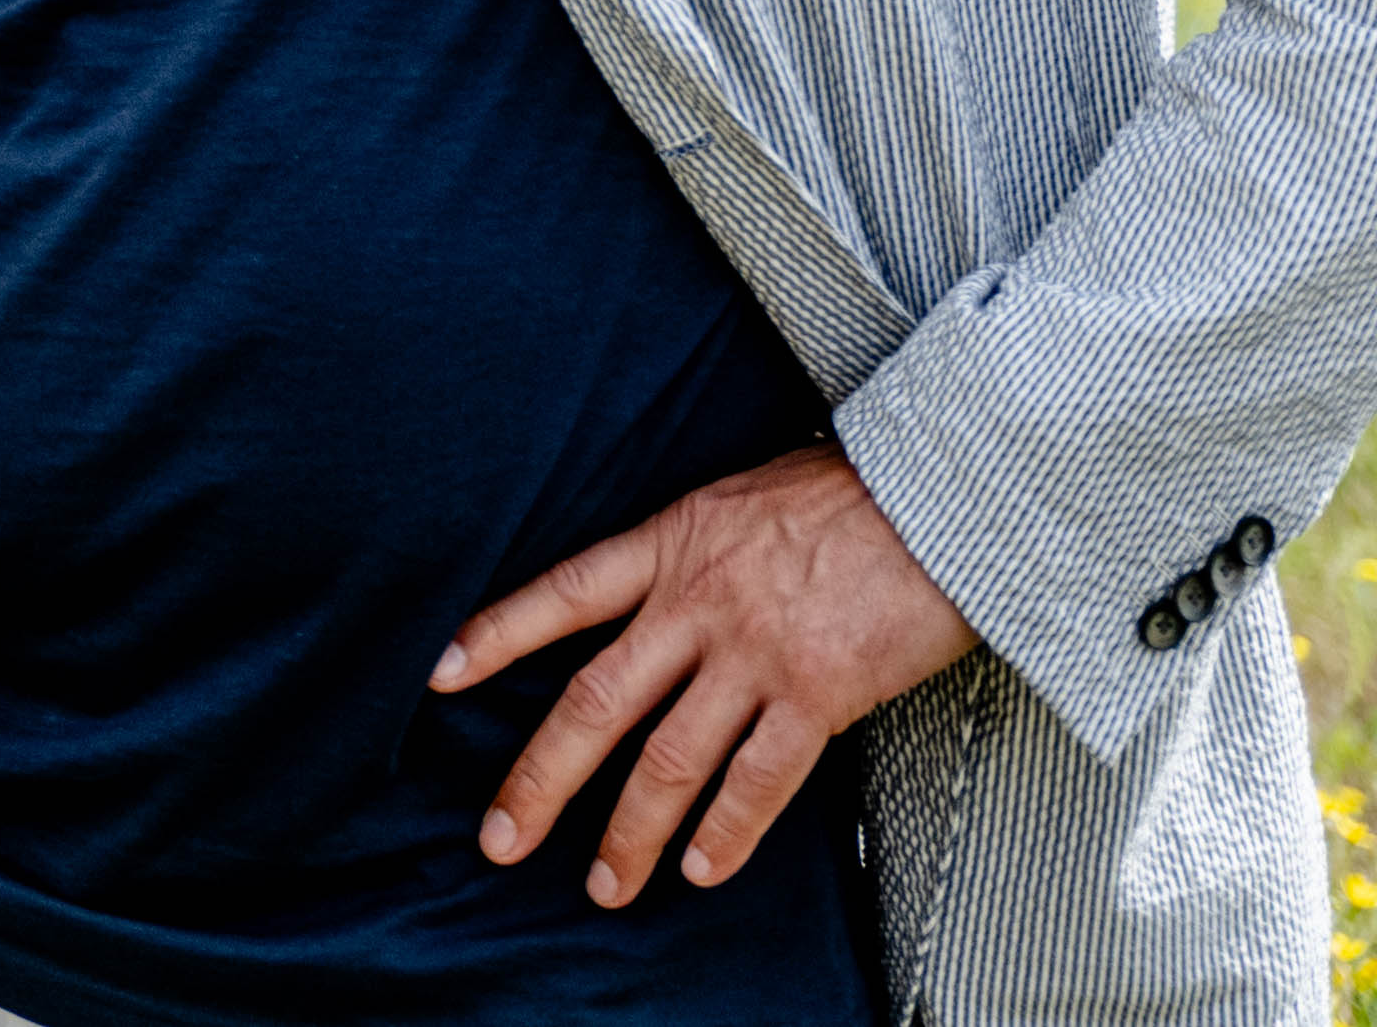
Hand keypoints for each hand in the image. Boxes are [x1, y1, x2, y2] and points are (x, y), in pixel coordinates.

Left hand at [435, 441, 980, 904]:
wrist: (939, 494)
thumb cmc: (847, 492)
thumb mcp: (739, 498)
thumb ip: (693, 553)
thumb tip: (663, 600)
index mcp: (670, 543)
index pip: (561, 595)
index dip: (496, 635)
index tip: (438, 675)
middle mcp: (697, 602)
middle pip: (596, 701)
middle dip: (541, 777)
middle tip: (502, 837)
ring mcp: (755, 652)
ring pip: (669, 758)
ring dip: (632, 831)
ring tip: (605, 883)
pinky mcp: (819, 692)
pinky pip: (759, 778)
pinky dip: (726, 831)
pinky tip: (701, 870)